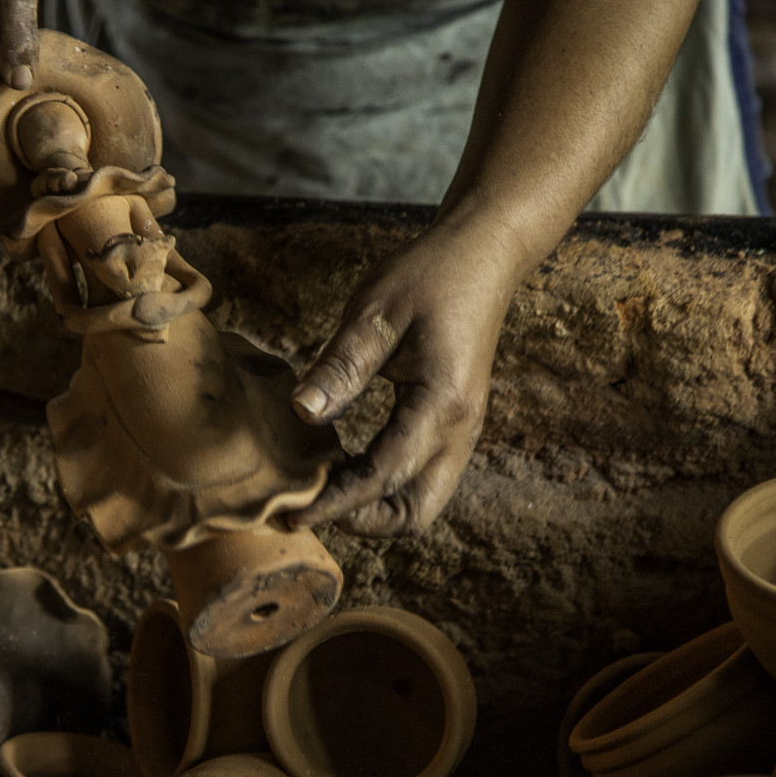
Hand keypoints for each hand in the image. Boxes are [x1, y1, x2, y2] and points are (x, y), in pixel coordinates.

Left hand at [287, 223, 525, 536]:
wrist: (482, 255)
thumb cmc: (428, 276)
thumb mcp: (376, 312)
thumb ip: (341, 366)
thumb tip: (301, 413)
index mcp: (440, 403)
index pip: (383, 476)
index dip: (336, 502)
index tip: (293, 514)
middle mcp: (460, 429)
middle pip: (415, 512)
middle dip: (363, 521)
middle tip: (311, 506)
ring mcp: (463, 430)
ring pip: (423, 500)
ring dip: (376, 507)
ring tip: (325, 489)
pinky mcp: (456, 424)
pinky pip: (425, 476)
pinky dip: (388, 486)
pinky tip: (348, 464)